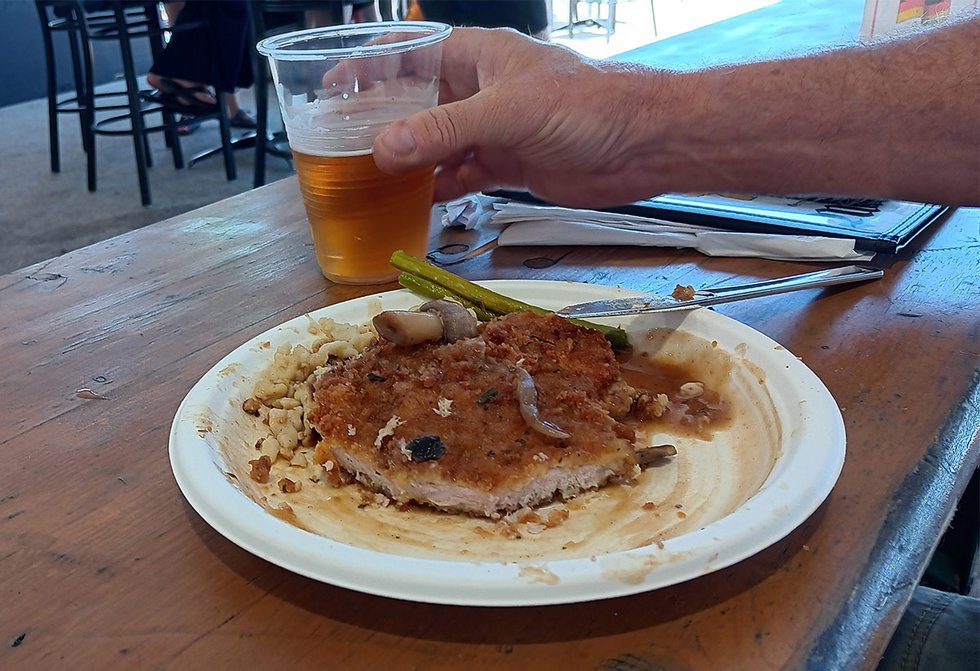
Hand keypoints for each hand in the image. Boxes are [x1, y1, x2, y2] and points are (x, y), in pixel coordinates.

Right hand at [371, 28, 666, 206]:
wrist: (641, 145)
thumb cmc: (590, 106)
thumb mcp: (506, 112)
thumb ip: (444, 130)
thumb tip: (386, 147)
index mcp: (478, 56)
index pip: (408, 53)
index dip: (367, 68)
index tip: (332, 89)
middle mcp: (481, 90)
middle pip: (416, 103)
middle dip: (382, 123)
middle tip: (343, 145)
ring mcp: (493, 128)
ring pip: (436, 143)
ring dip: (408, 161)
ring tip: (371, 178)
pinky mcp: (508, 163)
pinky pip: (461, 175)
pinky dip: (440, 188)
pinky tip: (417, 201)